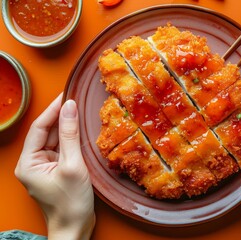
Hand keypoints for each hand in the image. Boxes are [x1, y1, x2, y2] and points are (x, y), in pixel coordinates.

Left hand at [15, 94, 94, 239]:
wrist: (75, 228)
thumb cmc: (70, 203)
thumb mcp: (72, 165)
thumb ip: (70, 135)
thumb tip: (69, 108)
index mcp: (28, 162)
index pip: (39, 127)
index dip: (53, 110)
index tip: (66, 95)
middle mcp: (33, 163)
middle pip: (46, 132)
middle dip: (61, 117)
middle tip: (76, 101)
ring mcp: (45, 167)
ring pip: (55, 140)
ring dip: (67, 127)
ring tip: (80, 112)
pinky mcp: (56, 170)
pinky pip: (62, 149)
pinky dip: (71, 140)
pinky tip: (81, 131)